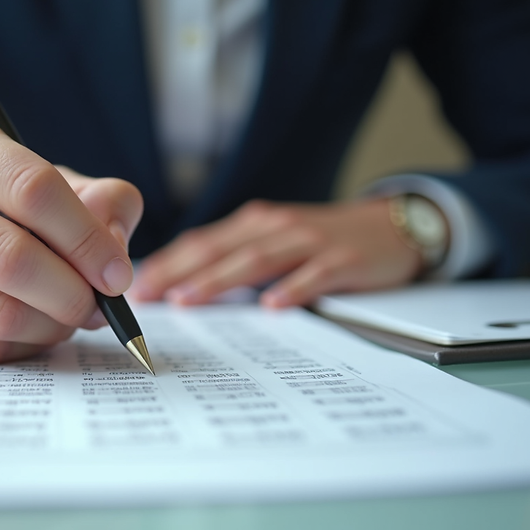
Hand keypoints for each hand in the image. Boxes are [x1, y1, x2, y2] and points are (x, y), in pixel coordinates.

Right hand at [0, 117, 142, 362]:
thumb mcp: (52, 181)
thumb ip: (102, 202)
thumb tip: (114, 248)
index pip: (33, 190)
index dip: (87, 239)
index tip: (118, 275)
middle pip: (10, 258)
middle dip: (72, 293)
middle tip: (100, 307)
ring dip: (52, 326)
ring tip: (69, 315)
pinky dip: (23, 347)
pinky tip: (33, 329)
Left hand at [131, 198, 425, 307]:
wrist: (392, 225)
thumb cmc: (323, 240)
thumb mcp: (275, 241)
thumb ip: (236, 257)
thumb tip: (183, 288)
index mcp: (254, 224)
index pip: (202, 243)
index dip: (167, 263)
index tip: (136, 287)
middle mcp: (276, 226)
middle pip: (220, 250)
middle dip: (180, 273)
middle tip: (148, 297)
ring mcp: (310, 241)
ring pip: (257, 260)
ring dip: (220, 280)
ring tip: (190, 300)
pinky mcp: (344, 259)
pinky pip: (315, 275)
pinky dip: (293, 288)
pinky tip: (273, 306)